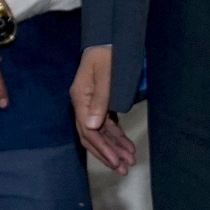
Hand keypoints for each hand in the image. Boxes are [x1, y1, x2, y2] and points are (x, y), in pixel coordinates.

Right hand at [70, 43, 136, 173]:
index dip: (102, 148)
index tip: (116, 160)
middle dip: (107, 154)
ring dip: (114, 146)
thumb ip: (100, 100)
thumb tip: (92, 126)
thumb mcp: (105, 76)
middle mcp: (82, 104)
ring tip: (130, 160)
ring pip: (100, 132)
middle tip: (123, 169)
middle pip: (91, 136)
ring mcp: (90, 104)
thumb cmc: (107, 55)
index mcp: (80, 98)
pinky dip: (116, 135)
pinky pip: (106, 124)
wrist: (107, 40)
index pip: (88, 130)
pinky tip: (127, 145)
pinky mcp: (100, 103)